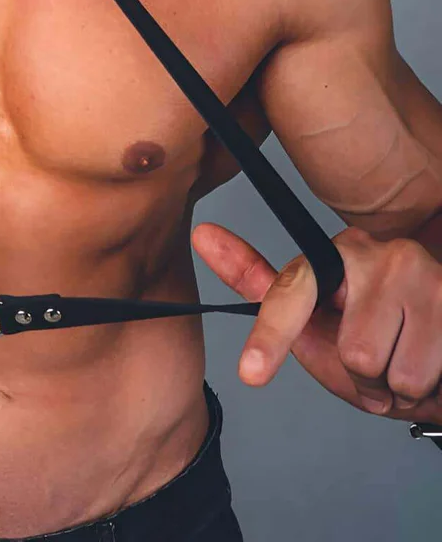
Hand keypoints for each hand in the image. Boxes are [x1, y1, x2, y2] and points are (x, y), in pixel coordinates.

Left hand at [192, 222, 441, 423]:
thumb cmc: (375, 338)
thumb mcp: (314, 321)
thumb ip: (262, 287)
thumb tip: (202, 233)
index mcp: (340, 253)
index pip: (296, 294)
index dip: (271, 337)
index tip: (250, 374)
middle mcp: (384, 252)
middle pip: (353, 353)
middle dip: (365, 375)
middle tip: (378, 360)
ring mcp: (426, 274)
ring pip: (389, 370)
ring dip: (397, 384)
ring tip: (406, 359)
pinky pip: (423, 378)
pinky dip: (425, 388)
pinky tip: (430, 361)